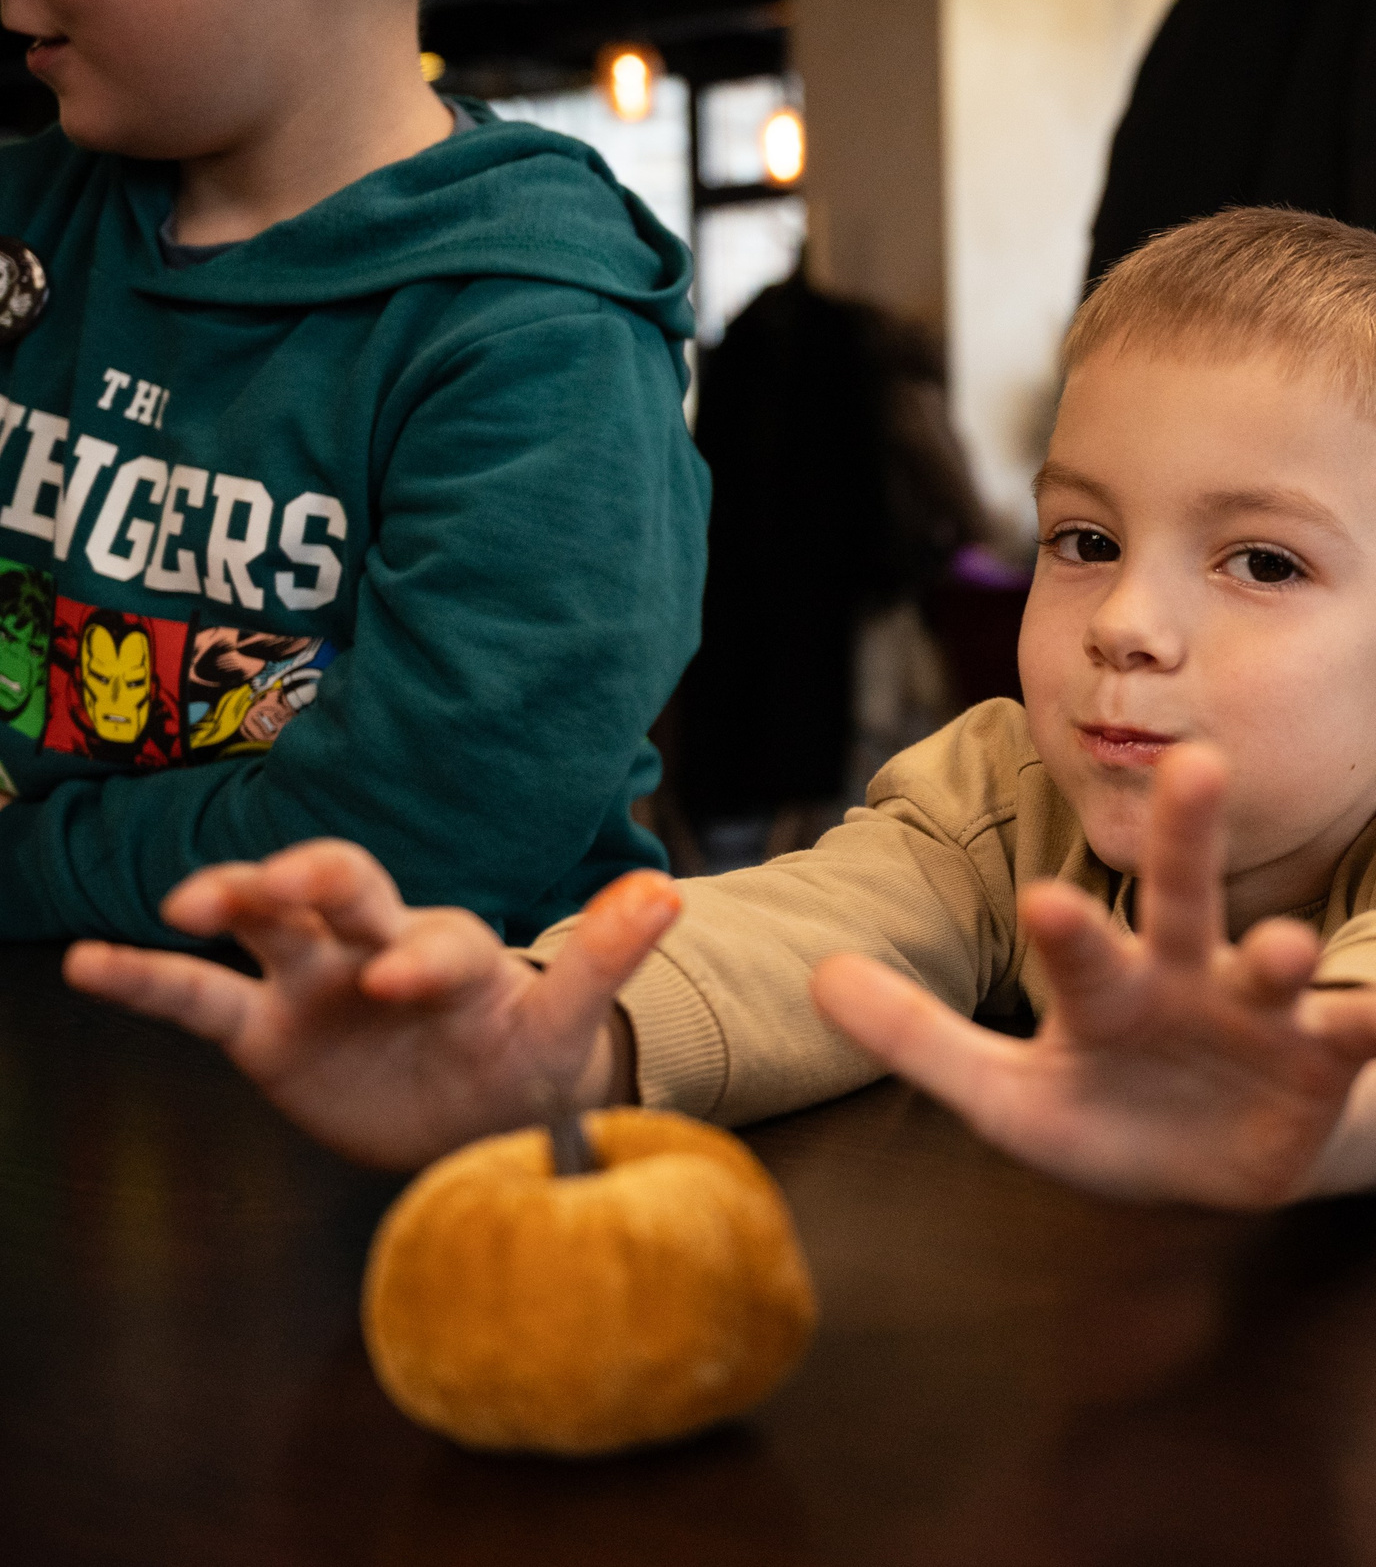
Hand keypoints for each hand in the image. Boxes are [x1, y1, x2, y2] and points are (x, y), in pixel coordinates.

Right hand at [63, 840, 678, 1170]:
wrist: (478, 1119)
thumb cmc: (526, 1062)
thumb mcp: (568, 1025)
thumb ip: (606, 960)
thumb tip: (669, 891)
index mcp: (459, 949)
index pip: (439, 939)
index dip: (421, 957)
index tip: (400, 983)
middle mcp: (380, 945)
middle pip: (344, 888)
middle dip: (310, 877)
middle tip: (274, 889)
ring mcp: (317, 981)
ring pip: (267, 923)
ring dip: (233, 899)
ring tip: (186, 904)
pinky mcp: (267, 1031)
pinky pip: (198, 1000)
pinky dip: (145, 979)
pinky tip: (84, 962)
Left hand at [811, 745, 1375, 1207]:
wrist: (1217, 1157)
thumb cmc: (1111, 1113)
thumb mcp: (1010, 1098)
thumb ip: (920, 1040)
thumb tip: (817, 976)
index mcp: (1110, 983)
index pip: (1081, 949)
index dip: (1067, 932)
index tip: (1046, 898)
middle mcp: (1189, 975)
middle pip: (1184, 898)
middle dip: (1185, 840)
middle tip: (1193, 762)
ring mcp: (1260, 1011)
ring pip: (1277, 964)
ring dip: (1288, 953)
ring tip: (1292, 946)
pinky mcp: (1323, 1057)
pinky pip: (1365, 1031)